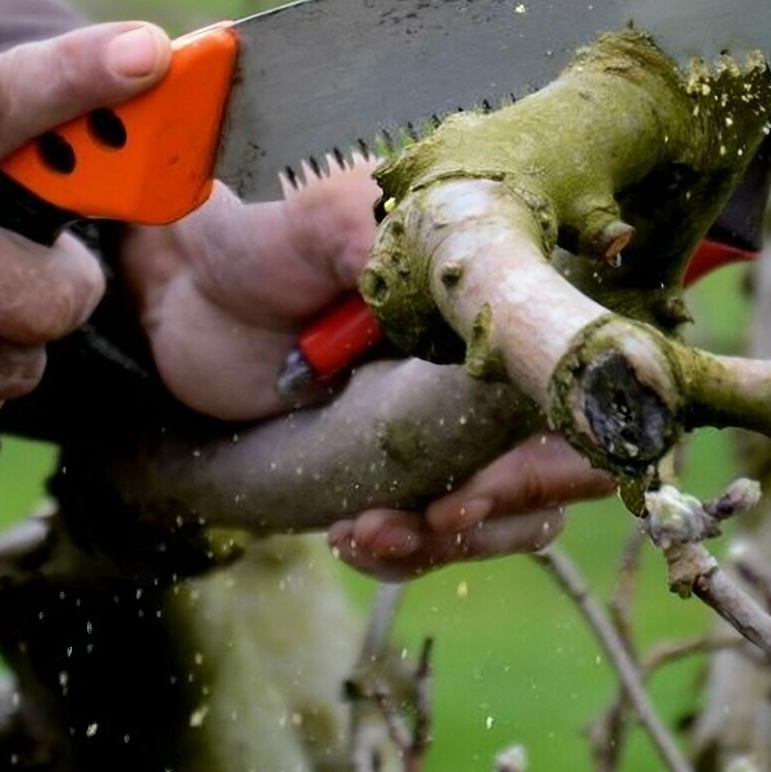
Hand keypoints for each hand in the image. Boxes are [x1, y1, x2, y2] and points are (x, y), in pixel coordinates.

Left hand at [120, 166, 615, 572]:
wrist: (183, 293)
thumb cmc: (256, 236)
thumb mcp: (316, 219)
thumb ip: (384, 237)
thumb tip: (451, 274)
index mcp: (506, 285)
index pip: (587, 368)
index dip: (564, 434)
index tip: (488, 476)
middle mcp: (503, 356)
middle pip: (573, 455)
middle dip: (511, 503)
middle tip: (439, 516)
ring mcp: (464, 419)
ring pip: (520, 511)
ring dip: (458, 539)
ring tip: (365, 533)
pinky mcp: (417, 466)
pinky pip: (447, 533)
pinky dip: (409, 551)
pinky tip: (350, 536)